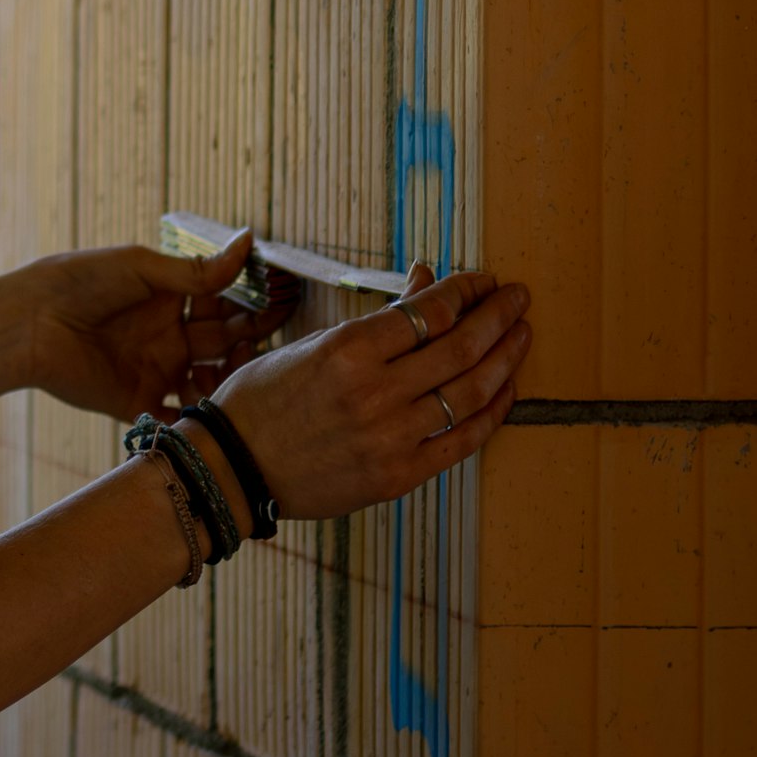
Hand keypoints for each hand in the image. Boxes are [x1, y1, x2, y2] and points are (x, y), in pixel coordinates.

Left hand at [6, 232, 293, 419]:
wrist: (30, 322)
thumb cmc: (79, 282)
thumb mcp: (141, 269)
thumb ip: (196, 271)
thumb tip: (247, 242)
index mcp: (167, 298)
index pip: (221, 302)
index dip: (250, 301)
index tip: (283, 296)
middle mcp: (166, 335)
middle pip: (222, 341)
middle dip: (248, 339)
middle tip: (271, 337)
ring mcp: (154, 369)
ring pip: (210, 381)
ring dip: (231, 380)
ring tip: (243, 373)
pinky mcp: (136, 401)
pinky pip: (177, 417)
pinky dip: (199, 419)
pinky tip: (221, 411)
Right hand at [196, 265, 529, 520]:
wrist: (233, 467)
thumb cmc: (262, 399)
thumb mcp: (310, 345)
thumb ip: (376, 320)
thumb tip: (426, 282)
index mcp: (345, 351)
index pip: (427, 312)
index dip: (464, 291)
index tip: (482, 281)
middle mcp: (374, 392)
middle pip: (459, 346)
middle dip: (497, 316)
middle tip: (519, 298)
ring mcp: (391, 437)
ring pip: (470, 392)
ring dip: (506, 359)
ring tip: (522, 335)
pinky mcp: (399, 475)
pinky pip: (463, 440)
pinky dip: (492, 412)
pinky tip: (506, 389)